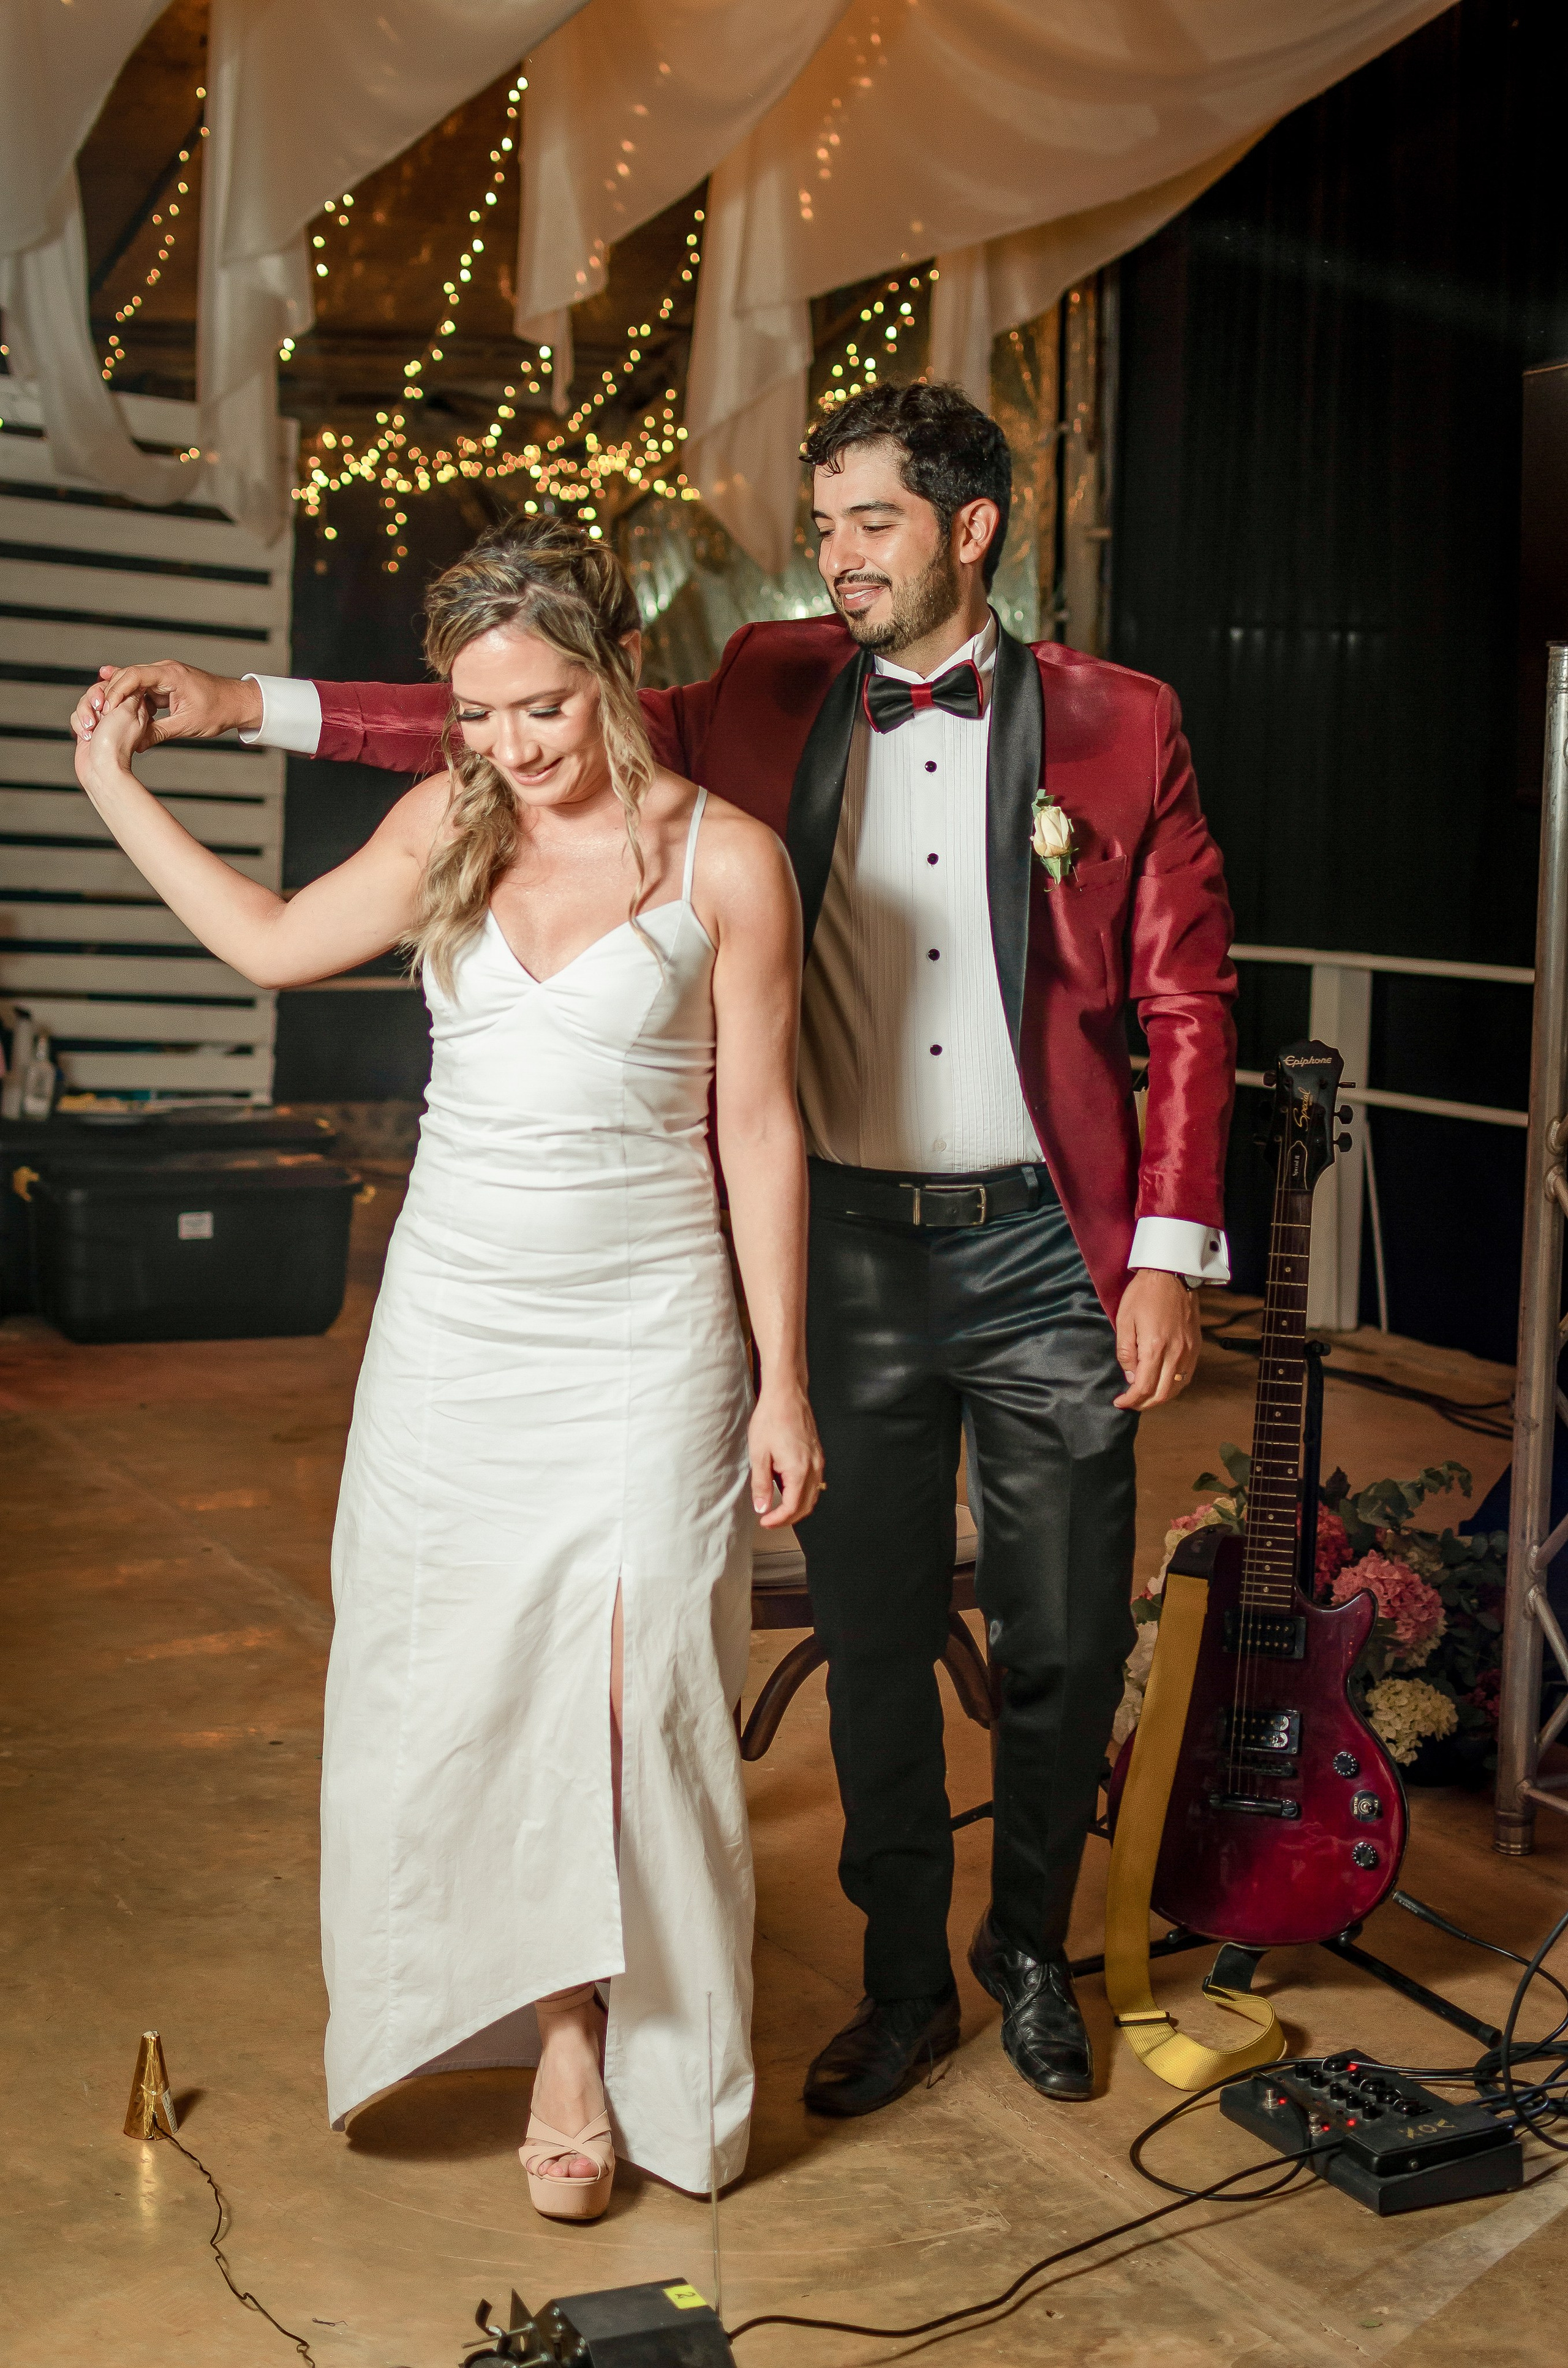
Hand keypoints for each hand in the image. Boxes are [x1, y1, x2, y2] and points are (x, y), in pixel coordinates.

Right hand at [71, 660, 260, 747]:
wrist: (238, 703)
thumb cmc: (219, 711)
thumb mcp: (188, 726)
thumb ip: (159, 733)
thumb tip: (135, 745)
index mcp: (171, 675)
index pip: (134, 676)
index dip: (116, 691)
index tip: (105, 708)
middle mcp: (164, 670)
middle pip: (128, 675)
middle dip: (110, 692)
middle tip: (95, 710)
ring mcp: (164, 676)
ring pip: (132, 682)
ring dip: (117, 695)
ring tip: (100, 710)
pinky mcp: (165, 685)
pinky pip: (141, 688)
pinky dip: (129, 698)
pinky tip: (113, 706)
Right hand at [73, 689, 152, 798]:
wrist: (101, 770)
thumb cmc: (116, 744)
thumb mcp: (127, 711)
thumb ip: (129, 692)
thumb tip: (130, 679)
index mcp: (139, 706)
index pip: (125, 681)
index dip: (113, 683)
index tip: (105, 694)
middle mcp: (123, 711)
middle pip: (103, 687)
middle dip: (95, 697)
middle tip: (99, 710)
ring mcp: (106, 719)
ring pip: (88, 699)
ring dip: (85, 711)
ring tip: (91, 727)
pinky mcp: (92, 727)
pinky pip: (80, 714)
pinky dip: (80, 723)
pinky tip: (86, 736)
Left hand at [749, 1380, 824, 1527]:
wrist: (786, 1395)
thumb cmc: (772, 1418)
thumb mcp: (759, 1455)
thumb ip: (761, 1485)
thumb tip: (762, 1507)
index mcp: (799, 1470)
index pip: (793, 1508)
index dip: (778, 1520)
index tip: (765, 1521)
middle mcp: (813, 1467)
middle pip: (806, 1506)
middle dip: (788, 1517)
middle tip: (770, 1518)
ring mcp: (818, 1461)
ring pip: (812, 1495)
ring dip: (796, 1505)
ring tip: (777, 1505)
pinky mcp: (817, 1454)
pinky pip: (814, 1481)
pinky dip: (802, 1491)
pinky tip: (786, 1486)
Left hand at [1114, 1269, 1199, 1410]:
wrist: (1171, 1274)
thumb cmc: (1143, 1294)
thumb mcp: (1124, 1320)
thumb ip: (1126, 1352)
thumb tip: (1131, 1378)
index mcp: (1155, 1347)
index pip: (1144, 1387)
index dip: (1131, 1400)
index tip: (1120, 1403)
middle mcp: (1176, 1353)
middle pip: (1163, 1394)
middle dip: (1144, 1404)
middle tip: (1131, 1403)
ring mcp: (1189, 1351)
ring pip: (1177, 1388)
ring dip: (1160, 1398)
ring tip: (1145, 1397)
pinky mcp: (1196, 1346)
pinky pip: (1187, 1376)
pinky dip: (1174, 1386)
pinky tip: (1163, 1384)